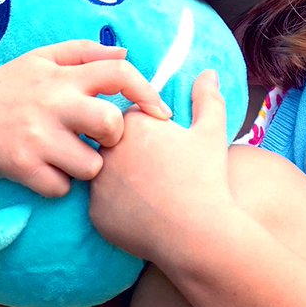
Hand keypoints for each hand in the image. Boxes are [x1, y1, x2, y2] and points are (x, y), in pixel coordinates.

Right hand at [0, 40, 171, 198]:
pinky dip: (56, 186)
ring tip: (64, 159)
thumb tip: (126, 51)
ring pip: (92, 165)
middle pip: (112, 124)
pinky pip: (62, 188)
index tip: (160, 114)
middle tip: (97, 142)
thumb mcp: (39, 61)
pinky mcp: (20, 164)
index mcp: (61, 75)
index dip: (147, 92)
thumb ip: (83, 53)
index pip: (119, 72)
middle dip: (113, 139)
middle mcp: (52, 101)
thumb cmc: (6, 90)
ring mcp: (36, 134)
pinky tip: (42, 173)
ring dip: (85, 169)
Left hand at [90, 69, 236, 262]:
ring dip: (118, 180)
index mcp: (130, 122)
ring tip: (148, 195)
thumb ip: (206, 98)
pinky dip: (116, 209)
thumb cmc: (206, 179)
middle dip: (126, 153)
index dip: (148, 134)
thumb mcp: (211, 133)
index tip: (164, 150)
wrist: (198, 233)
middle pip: (110, 143)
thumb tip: (208, 73)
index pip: (127, 118)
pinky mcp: (94, 212)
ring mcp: (96, 180)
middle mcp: (106, 147)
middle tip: (155, 172)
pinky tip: (139, 215)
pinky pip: (101, 205)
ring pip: (102, 173)